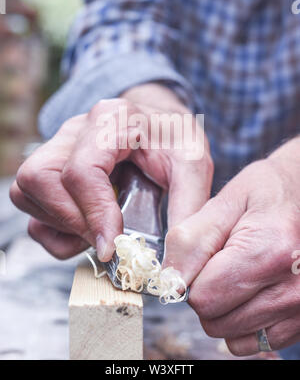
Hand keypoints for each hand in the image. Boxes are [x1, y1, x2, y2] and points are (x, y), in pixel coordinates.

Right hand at [10, 84, 212, 260]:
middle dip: (70, 220)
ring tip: (100, 231)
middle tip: (106, 240)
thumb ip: (187, 209)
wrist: (161, 125)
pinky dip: (54, 228)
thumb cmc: (175, 139)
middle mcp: (76, 130)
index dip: (93, 213)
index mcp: (112, 120)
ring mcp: (59, 146)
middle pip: (39, 178)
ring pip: (27, 191)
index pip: (81, 170)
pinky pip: (31, 204)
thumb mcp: (194, 166)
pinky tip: (89, 229)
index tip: (111, 247)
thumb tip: (173, 266)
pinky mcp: (53, 166)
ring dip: (60, 224)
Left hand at [164, 138, 299, 354]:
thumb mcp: (225, 201)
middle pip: (214, 319)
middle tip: (223, 259)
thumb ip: (192, 240)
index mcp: (269, 251)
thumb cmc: (267, 192)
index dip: (192, 275)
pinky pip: (253, 343)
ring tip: (240, 271)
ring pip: (230, 335)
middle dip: (206, 291)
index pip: (202, 297)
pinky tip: (251, 289)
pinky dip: (243, 321)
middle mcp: (290, 288)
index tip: (206, 253)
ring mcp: (299, 308)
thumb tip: (169, 282)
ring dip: (224, 307)